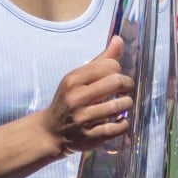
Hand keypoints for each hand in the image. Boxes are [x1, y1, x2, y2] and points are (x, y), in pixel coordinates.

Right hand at [40, 35, 134, 157]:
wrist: (50, 132)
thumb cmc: (69, 100)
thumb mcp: (79, 77)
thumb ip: (101, 60)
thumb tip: (119, 40)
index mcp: (73, 80)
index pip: (110, 65)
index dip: (118, 70)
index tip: (116, 76)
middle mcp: (77, 98)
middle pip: (117, 82)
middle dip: (127, 84)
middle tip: (125, 89)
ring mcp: (83, 119)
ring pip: (120, 105)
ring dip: (127, 104)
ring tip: (123, 104)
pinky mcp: (90, 137)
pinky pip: (118, 128)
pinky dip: (123, 123)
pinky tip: (119, 120)